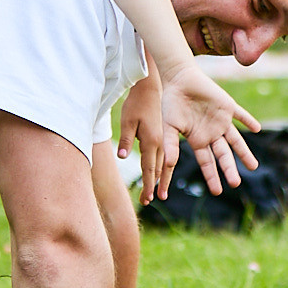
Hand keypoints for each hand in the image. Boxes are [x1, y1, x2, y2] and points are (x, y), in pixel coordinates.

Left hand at [118, 71, 172, 200]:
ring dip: (160, 178)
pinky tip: (162, 171)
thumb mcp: (127, 120)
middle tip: (149, 200)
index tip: (146, 199)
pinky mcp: (163, 133)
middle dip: (153, 186)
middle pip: (158, 170)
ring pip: (163, 164)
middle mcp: (160, 142)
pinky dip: (163, 166)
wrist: (151, 87)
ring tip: (159, 191)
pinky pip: (165, 155)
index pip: (149, 169)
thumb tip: (122, 156)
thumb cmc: (136, 103)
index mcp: (151, 141)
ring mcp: (164, 138)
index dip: (147, 185)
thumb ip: (125, 139)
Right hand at [160, 63, 260, 195]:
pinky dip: (248, 121)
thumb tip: (169, 164)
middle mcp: (212, 134)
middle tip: (235, 183)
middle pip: (223, 155)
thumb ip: (170, 145)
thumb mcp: (169, 127)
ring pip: (235, 140)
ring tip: (254, 166)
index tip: (217, 191)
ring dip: (244, 152)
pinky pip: (241, 115)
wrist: (179, 80)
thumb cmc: (171, 103)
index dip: (212, 176)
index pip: (207, 163)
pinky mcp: (227, 106)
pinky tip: (257, 129)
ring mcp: (221, 121)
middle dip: (229, 169)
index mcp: (198, 140)